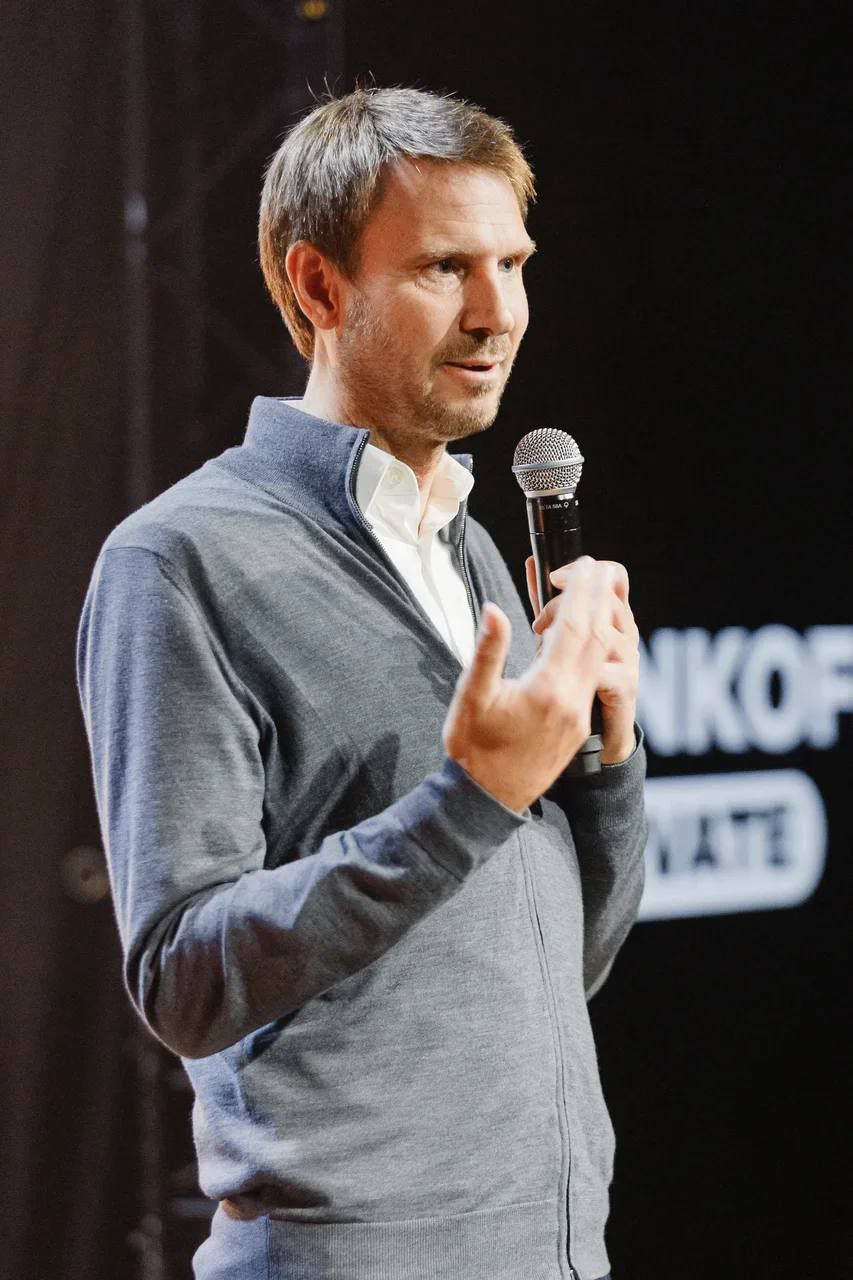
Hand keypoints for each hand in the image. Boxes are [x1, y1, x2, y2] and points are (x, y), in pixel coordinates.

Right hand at [442, 557, 620, 812]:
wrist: (486, 800)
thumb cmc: (472, 749)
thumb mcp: (471, 697)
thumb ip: (487, 651)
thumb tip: (495, 610)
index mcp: (548, 689)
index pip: (575, 627)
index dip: (581, 591)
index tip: (582, 564)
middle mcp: (572, 700)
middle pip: (596, 637)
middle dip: (597, 598)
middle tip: (591, 568)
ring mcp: (578, 714)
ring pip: (598, 657)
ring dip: (595, 623)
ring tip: (584, 597)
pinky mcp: (577, 724)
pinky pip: (592, 675)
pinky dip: (590, 648)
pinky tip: (576, 638)